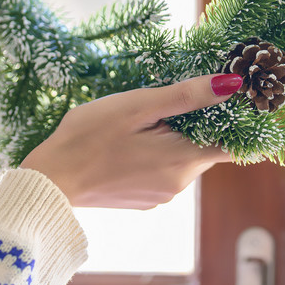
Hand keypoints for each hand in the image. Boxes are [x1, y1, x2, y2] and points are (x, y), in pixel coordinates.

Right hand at [20, 74, 244, 208]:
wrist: (49, 181)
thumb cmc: (89, 137)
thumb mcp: (139, 106)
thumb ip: (188, 96)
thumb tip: (232, 85)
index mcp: (184, 161)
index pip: (234, 144)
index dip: (236, 120)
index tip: (224, 98)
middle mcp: (179, 184)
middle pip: (206, 147)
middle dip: (196, 122)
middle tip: (167, 98)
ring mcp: (160, 195)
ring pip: (183, 157)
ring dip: (173, 136)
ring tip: (141, 119)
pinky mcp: (143, 199)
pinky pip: (163, 170)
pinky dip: (156, 153)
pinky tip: (128, 141)